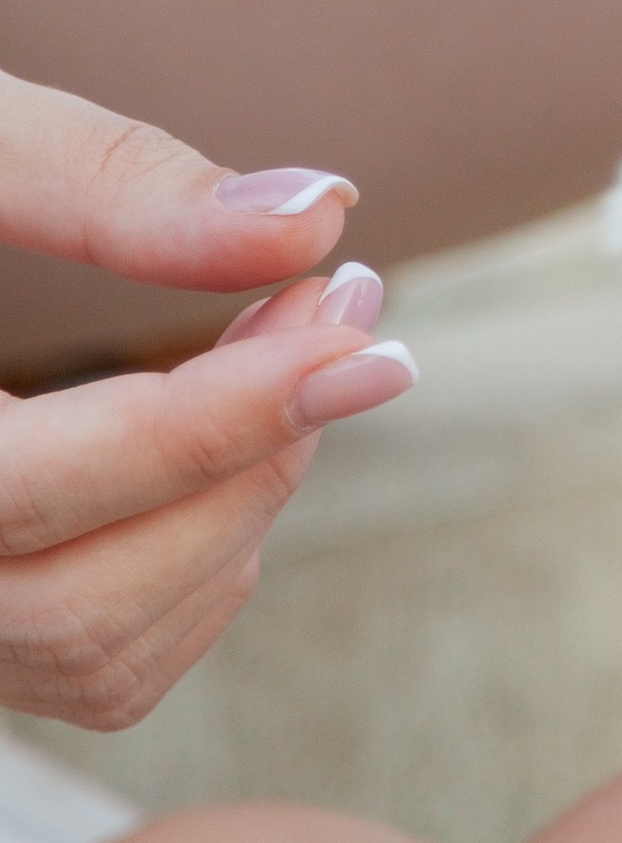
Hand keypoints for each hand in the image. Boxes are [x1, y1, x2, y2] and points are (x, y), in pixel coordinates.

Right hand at [0, 68, 412, 728]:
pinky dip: (200, 556)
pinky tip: (219, 436)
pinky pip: (101, 661)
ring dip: (237, 505)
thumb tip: (313, 222)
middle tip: (338, 303)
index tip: (365, 336)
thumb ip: (108, 181)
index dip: (218, 418)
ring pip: (102, 648)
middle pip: (80, 598)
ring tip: (283, 346)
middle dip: (243, 457)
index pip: (35, 488)